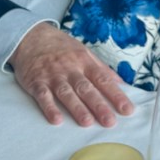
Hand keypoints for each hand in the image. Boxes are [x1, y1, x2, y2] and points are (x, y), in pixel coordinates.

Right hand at [9, 23, 134, 126]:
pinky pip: (43, 96)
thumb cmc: (62, 47)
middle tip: (110, 121)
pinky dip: (49, 108)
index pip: (103, 79)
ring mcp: (53, 76)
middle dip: (99, 105)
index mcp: (84, 62)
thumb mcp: (84, 52)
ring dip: (77, 108)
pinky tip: (57, 120)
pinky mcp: (36, 82)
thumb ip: (101, 68)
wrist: (32, 36)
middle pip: (86, 88)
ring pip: (66, 93)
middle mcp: (70, 69)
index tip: (127, 109)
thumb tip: (121, 83)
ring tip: (87, 123)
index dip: (116, 95)